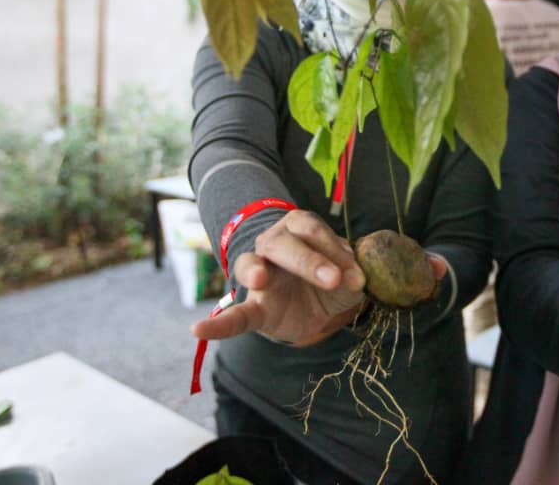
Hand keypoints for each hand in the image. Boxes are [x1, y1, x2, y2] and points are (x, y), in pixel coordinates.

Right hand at [190, 210, 366, 346]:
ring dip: (255, 269)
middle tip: (334, 279)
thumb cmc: (330, 276)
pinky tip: (198, 329)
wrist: (313, 306)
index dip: (336, 250)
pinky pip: (232, 314)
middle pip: (283, 244)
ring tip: (260, 278)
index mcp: (300, 229)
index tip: (357, 275)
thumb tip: (360, 278)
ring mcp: (258, 274)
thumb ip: (354, 272)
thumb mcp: (349, 273)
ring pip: (249, 263)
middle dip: (309, 259)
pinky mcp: (253, 307)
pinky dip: (216, 324)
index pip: (314, 231)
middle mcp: (273, 245)